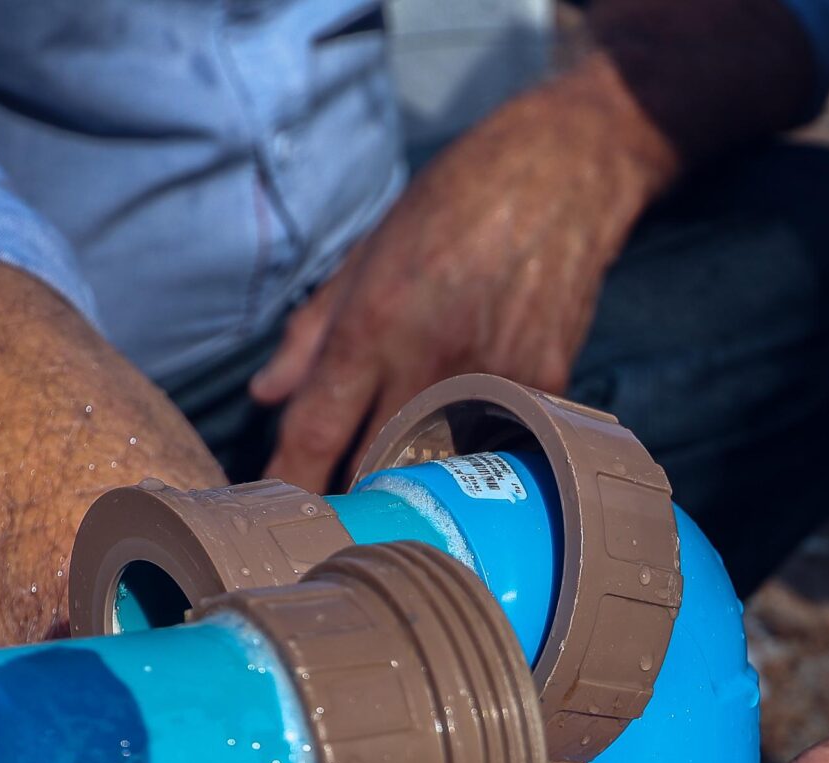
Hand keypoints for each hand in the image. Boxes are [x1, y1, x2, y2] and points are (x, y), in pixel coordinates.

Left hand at [253, 55, 677, 490]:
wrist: (559, 175)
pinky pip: (501, 440)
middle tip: (344, 514)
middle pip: (377, 465)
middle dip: (356, 495)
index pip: (318, 430)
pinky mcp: (544, 385)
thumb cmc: (453, 203)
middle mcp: (428, 358)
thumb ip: (313, 329)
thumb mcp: (367, 253)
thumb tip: (268, 394)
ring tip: (413, 486)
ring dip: (422, 480)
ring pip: (444, 466)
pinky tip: (478, 437)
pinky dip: (483, 446)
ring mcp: (492, 376)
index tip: (282, 522)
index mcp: (373, 323)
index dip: (294, 483)